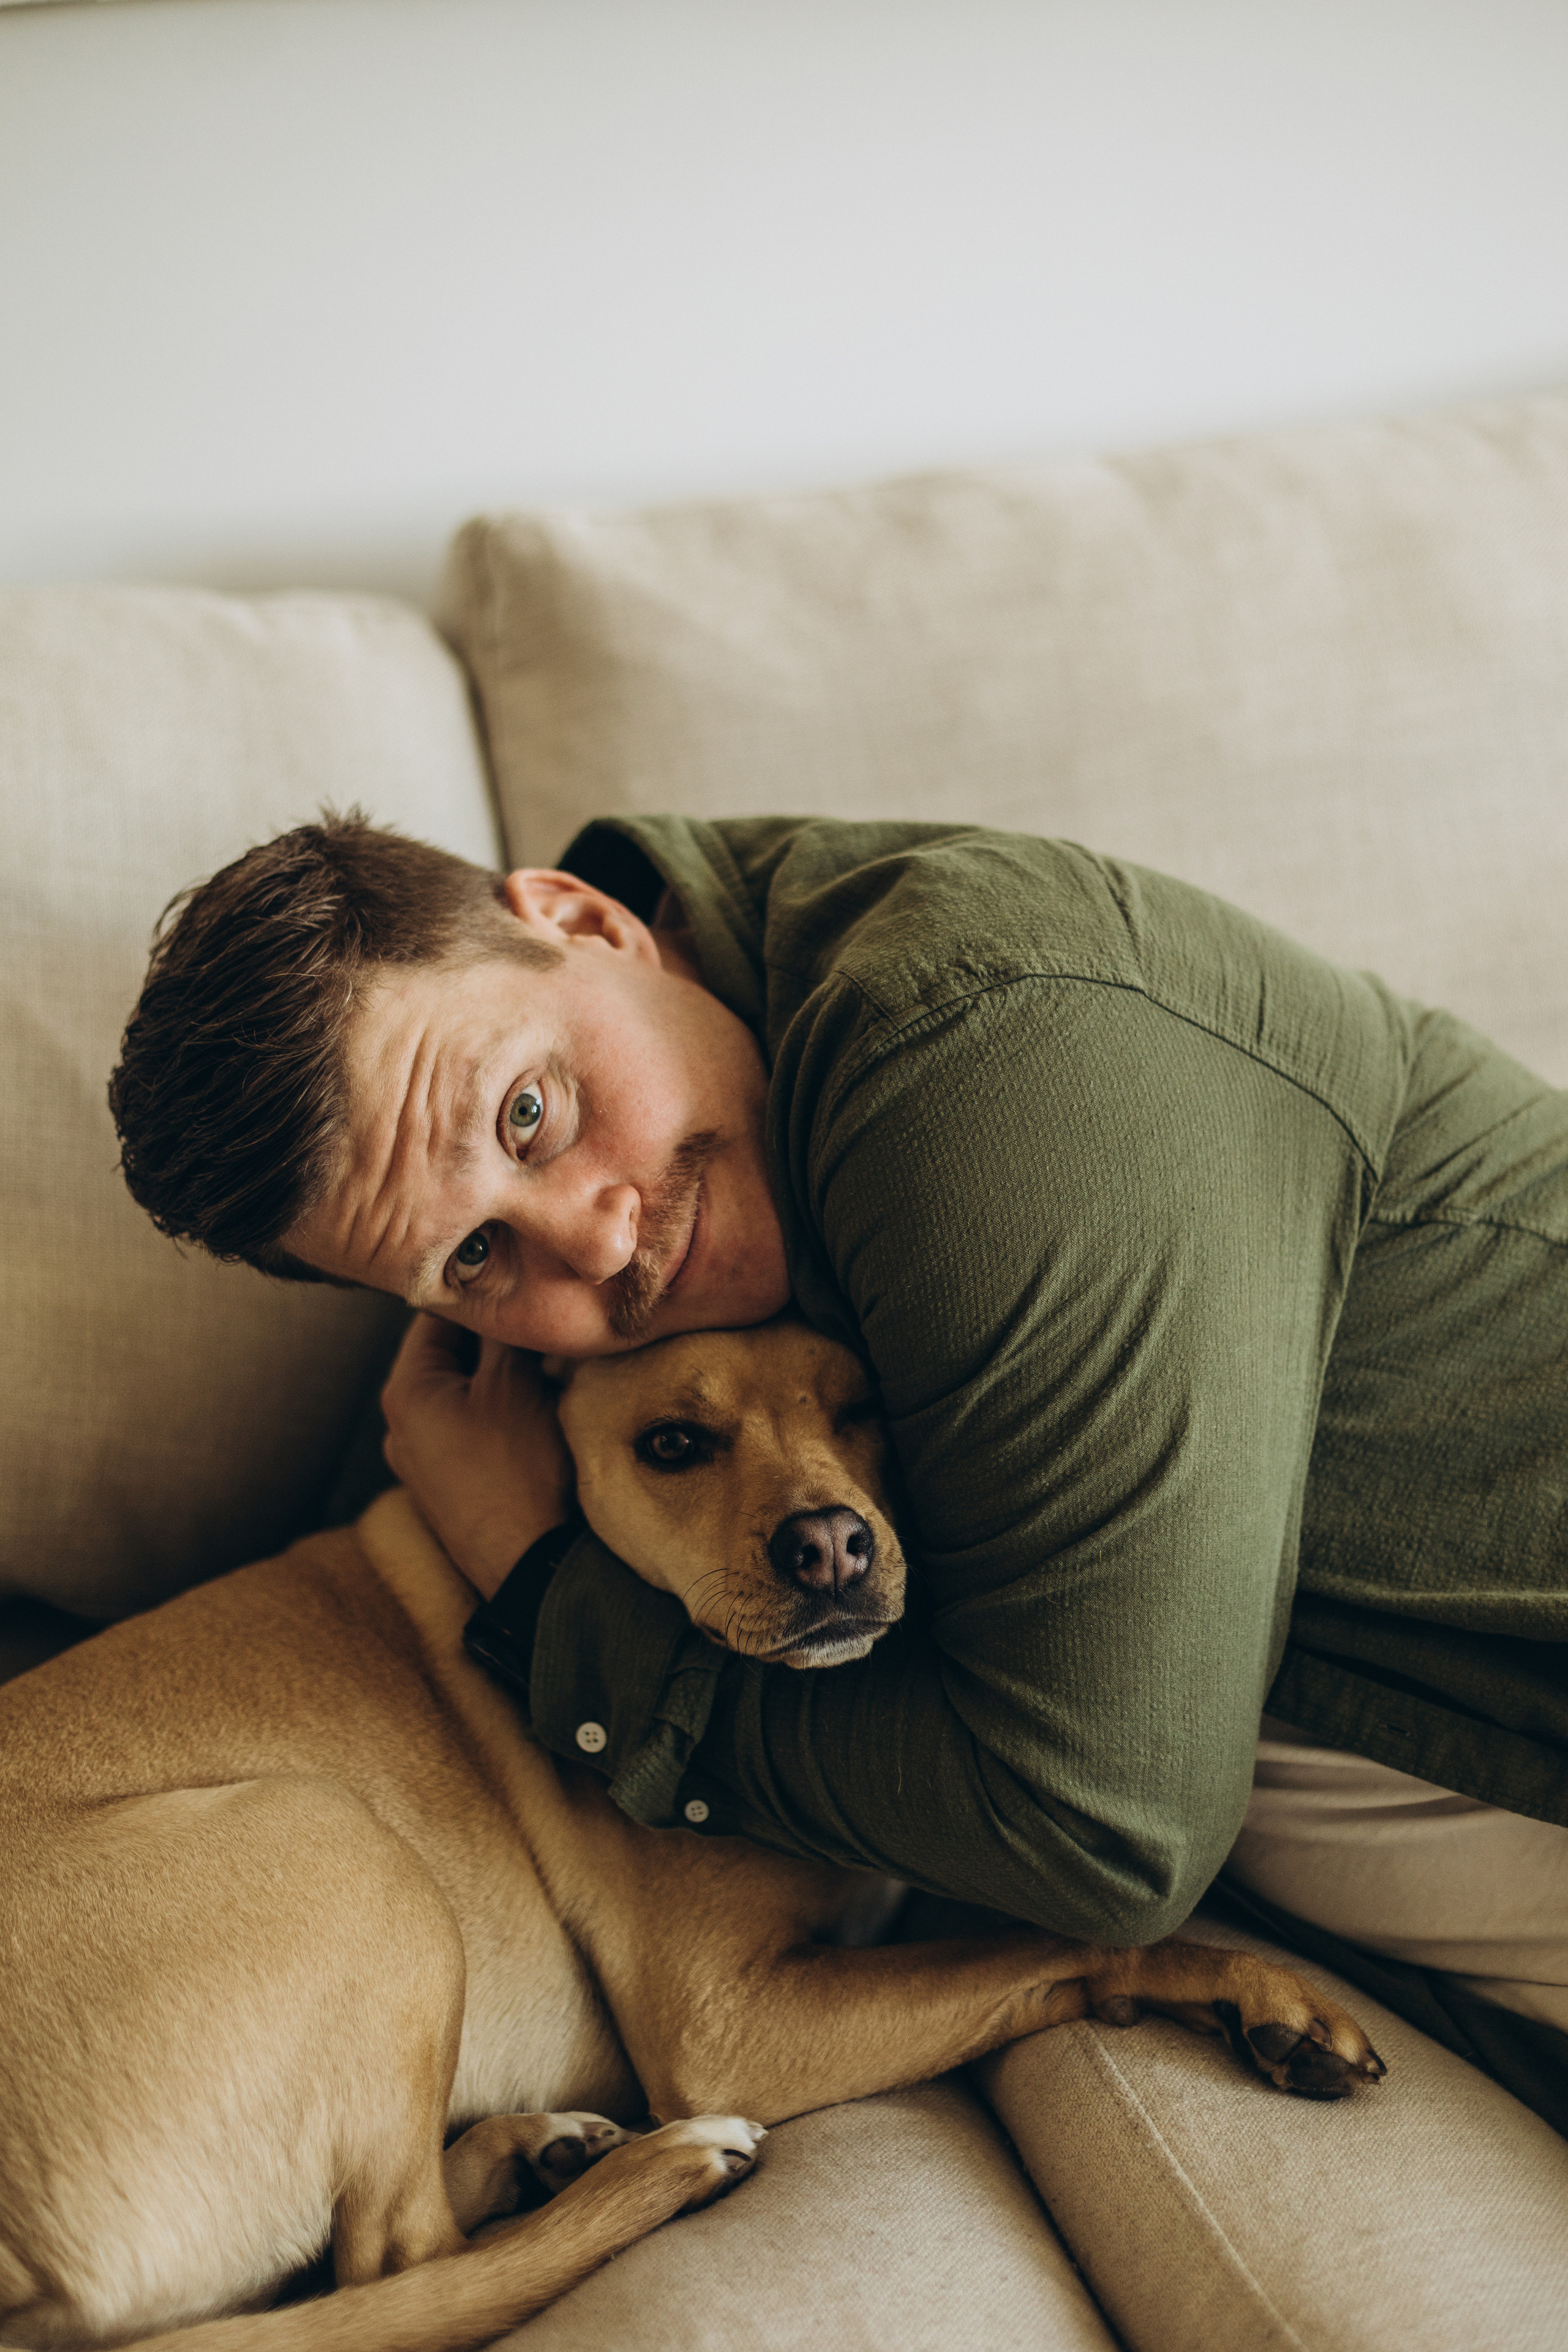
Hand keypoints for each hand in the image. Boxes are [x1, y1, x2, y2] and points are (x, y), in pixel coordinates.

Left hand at [381, 1315, 574, 1598]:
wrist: (532, 1563)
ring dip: (501, 1380)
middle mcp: (400, 1427)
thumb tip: (502, 1299)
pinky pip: (470, 1431)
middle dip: (494, 1344)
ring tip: (546, 1374)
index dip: (483, 1300)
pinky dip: (499, 1416)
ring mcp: (421, 1463)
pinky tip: (536, 1418)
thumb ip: (500, 1331)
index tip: (523, 1292)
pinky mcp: (448, 1489)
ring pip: (464, 1395)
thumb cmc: (520, 1468)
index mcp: (405, 1392)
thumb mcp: (513, 1381)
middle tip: (541, 1333)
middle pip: (449, 1358)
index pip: (436, 1318)